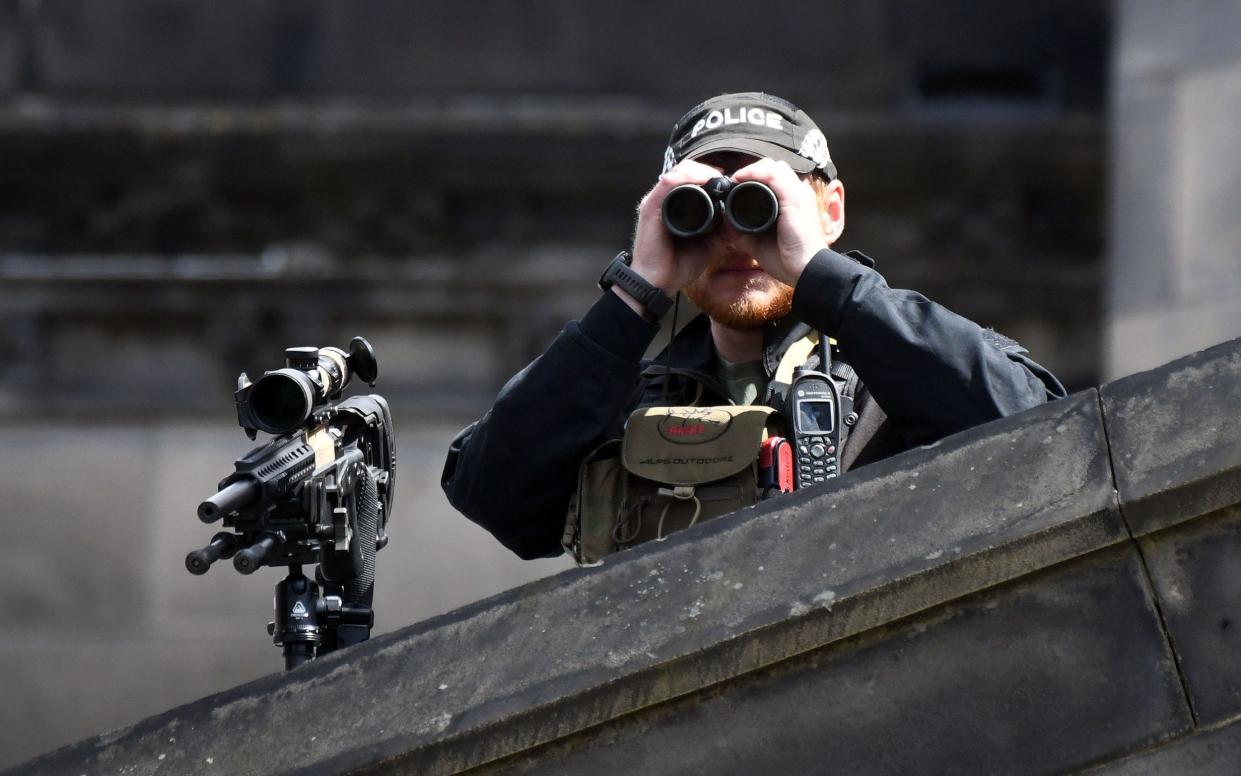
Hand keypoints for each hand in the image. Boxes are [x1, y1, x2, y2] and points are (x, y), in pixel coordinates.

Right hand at [628, 159, 723, 293]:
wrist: (656, 283)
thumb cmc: (676, 266)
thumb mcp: (707, 246)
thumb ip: (721, 233)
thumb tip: (738, 222)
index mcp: (674, 206)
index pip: (691, 178)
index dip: (710, 175)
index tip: (730, 182)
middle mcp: (663, 200)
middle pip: (685, 170)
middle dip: (707, 170)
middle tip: (725, 179)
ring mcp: (656, 202)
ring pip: (678, 172)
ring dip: (699, 170)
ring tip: (716, 178)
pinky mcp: (650, 207)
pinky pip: (668, 183)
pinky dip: (687, 177)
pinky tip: (702, 180)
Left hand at [729, 158, 830, 286]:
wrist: (806, 271)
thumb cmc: (787, 259)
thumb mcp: (758, 241)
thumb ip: (742, 230)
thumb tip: (724, 223)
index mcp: (792, 201)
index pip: (773, 177)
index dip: (752, 177)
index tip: (733, 186)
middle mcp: (798, 193)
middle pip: (773, 168)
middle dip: (752, 172)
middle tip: (734, 183)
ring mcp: (798, 194)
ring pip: (774, 167)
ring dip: (752, 170)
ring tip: (736, 180)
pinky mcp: (795, 198)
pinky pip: (774, 175)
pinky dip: (755, 173)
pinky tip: (741, 178)